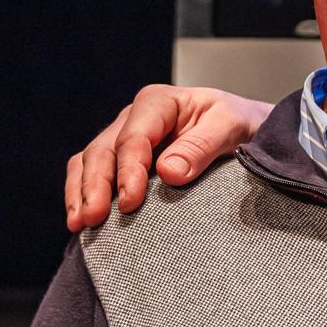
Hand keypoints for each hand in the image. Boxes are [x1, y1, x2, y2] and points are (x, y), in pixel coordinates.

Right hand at [65, 86, 270, 230]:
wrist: (247, 129)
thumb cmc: (238, 124)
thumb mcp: (230, 126)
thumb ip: (201, 146)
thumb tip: (168, 172)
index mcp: (159, 102)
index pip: (134, 138)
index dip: (129, 171)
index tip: (130, 202)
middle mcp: (134, 118)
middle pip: (104, 150)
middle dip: (96, 186)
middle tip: (95, 218)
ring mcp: (124, 137)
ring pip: (90, 161)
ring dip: (81, 193)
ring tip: (80, 224)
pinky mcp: (122, 159)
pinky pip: (91, 172)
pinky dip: (82, 194)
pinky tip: (80, 220)